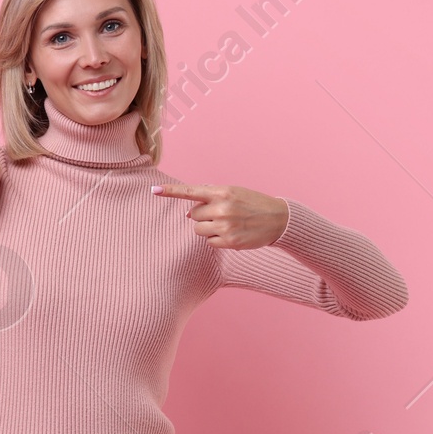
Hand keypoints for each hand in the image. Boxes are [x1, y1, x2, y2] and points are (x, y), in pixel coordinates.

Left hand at [151, 182, 287, 248]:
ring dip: (208, 228)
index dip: (170, 191)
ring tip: (227, 224)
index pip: (191, 192)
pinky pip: (209, 242)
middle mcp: (222, 208)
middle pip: (193, 214)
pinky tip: (232, 233)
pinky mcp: (228, 241)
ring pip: (198, 230)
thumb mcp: (234, 192)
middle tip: (222, 213)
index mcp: (222, 192)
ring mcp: (225, 226)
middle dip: (203, 215)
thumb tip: (187, 212)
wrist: (278, 219)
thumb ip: (210, 198)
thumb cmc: (252, 204)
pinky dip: (217, 239)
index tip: (154, 190)